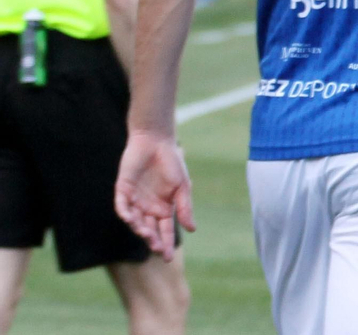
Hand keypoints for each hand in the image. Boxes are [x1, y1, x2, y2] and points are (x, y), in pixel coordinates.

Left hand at [114, 130, 195, 261]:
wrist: (156, 142)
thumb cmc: (172, 163)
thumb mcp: (182, 187)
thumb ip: (185, 207)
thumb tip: (192, 229)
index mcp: (163, 208)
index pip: (164, 230)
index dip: (165, 243)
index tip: (168, 258)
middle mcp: (148, 207)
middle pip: (149, 229)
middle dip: (152, 240)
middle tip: (157, 248)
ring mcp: (134, 199)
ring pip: (135, 221)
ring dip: (140, 229)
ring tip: (146, 234)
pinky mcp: (123, 190)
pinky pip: (122, 206)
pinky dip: (125, 213)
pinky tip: (131, 219)